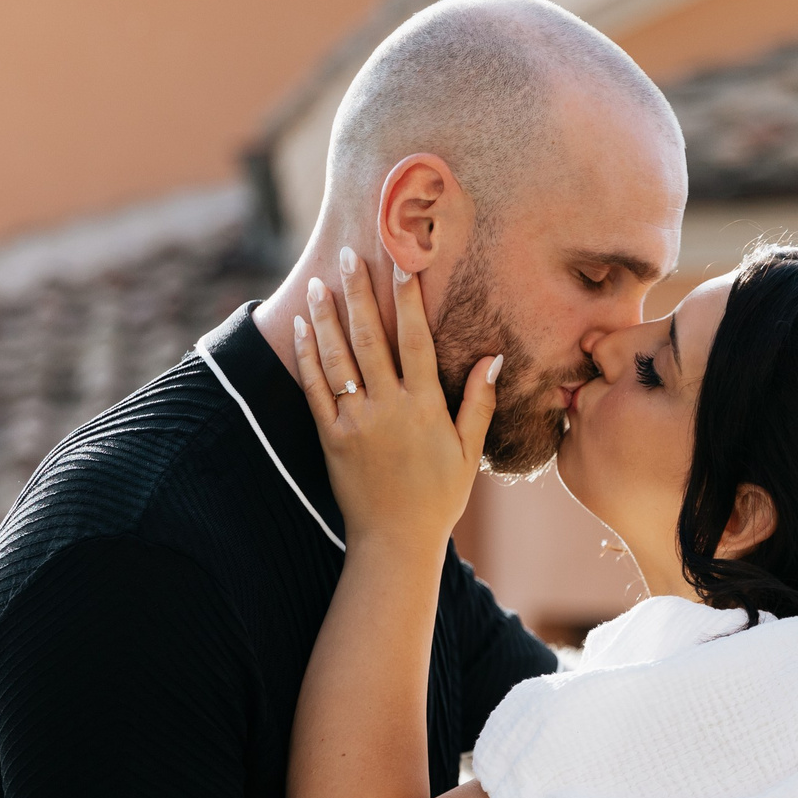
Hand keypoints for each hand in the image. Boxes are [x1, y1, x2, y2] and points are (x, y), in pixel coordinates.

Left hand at [292, 245, 499, 543]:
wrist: (395, 542)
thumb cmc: (439, 497)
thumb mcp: (469, 450)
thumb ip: (478, 401)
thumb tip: (492, 358)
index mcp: (424, 406)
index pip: (415, 340)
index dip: (408, 299)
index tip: (401, 264)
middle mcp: (387, 408)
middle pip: (369, 338)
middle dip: (358, 292)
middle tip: (348, 255)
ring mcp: (354, 422)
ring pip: (337, 358)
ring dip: (326, 316)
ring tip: (316, 282)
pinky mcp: (329, 437)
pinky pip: (315, 389)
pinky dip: (308, 355)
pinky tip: (304, 328)